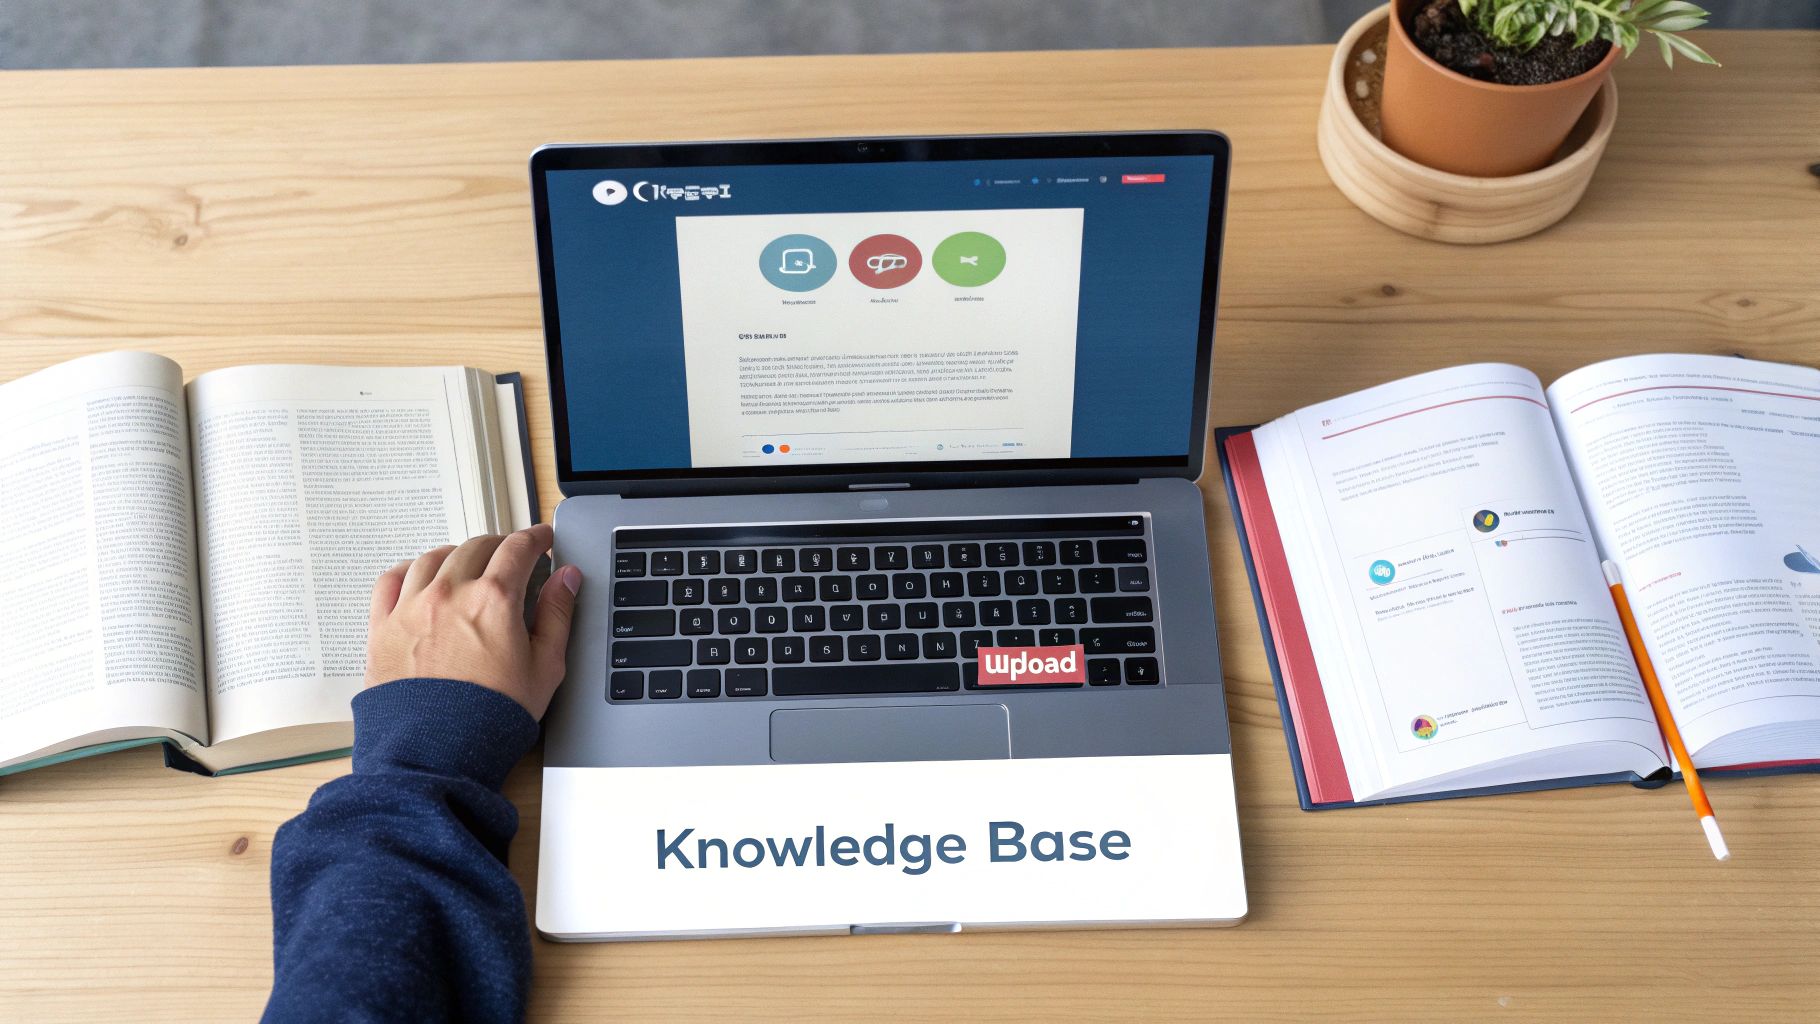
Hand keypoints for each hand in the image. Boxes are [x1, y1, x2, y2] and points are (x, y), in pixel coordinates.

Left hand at [366, 524, 581, 718]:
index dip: (536, 539)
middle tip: (511, 556)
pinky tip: (421, 575)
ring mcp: (412, 607)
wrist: (437, 753)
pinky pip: (392, 579)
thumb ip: (558, 614)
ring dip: (457, 554)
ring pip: (434, 557)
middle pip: (477, 547)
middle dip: (499, 545)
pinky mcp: (382, 627)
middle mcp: (450, 593)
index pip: (519, 548)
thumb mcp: (545, 666)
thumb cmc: (492, 716)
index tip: (542, 540)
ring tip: (468, 564)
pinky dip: (411, 569)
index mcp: (495, 600)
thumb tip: (567, 579)